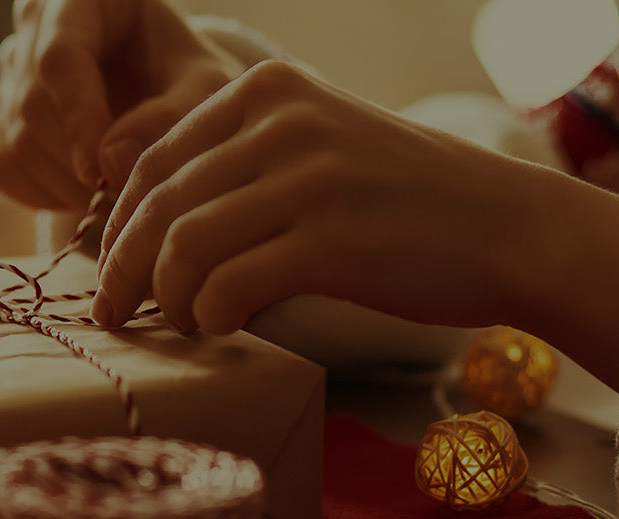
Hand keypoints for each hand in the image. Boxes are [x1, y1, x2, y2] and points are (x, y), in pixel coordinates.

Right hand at [0, 0, 242, 210]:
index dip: (78, 117)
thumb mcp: (204, 85)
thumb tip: (112, 161)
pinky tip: (82, 196)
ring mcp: (8, 76)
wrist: (161, 87)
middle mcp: (31, 30)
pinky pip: (0, 166)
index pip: (60, 56)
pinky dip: (41, 195)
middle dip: (76, 163)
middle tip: (123, 196)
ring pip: (13, 141)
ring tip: (114, 198)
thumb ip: (172, 114)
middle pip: (31, 106)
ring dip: (63, 186)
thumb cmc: (186, 75)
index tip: (101, 172)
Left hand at [91, 59, 618, 386]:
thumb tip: (148, 226)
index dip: (118, 223)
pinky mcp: (331, 241)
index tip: (110, 270)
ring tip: (182, 323)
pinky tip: (221, 328)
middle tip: (113, 313)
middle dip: (122, 268)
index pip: (154, 160)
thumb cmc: (405, 202)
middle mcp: (281, 122)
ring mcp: (307, 179)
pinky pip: (227, 286)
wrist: (508, 228)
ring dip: (166, 299)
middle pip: (157, 204)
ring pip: (182, 247)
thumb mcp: (317, 147)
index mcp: (268, 91)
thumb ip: (241, 164)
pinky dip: (208, 316)